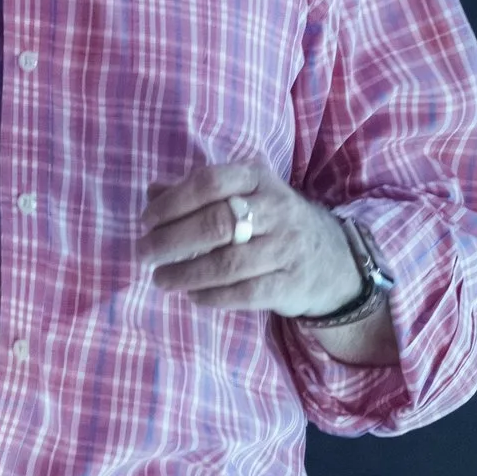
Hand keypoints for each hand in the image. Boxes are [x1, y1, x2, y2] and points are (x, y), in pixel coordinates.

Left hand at [139, 163, 372, 324]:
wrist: (332, 259)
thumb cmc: (273, 223)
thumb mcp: (244, 196)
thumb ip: (198, 194)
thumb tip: (152, 193)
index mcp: (257, 178)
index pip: (209, 182)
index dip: (172, 202)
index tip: (146, 222)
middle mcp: (275, 208)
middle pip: (215, 223)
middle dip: (171, 241)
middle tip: (144, 254)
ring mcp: (286, 247)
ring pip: (228, 263)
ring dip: (186, 274)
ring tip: (161, 279)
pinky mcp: (291, 283)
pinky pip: (245, 293)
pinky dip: (213, 297)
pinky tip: (193, 296)